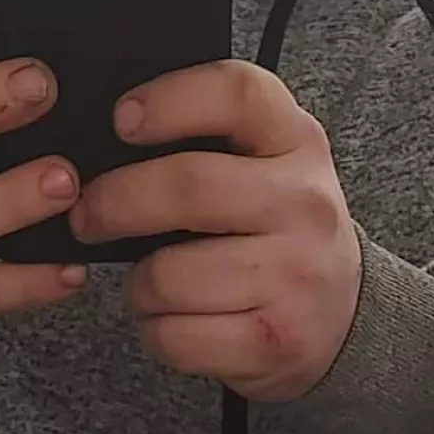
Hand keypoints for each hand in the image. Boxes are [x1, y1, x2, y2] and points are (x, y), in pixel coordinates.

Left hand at [69, 60, 360, 401]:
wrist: (345, 310)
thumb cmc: (280, 220)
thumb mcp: (267, 156)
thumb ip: (208, 133)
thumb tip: (113, 132)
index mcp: (296, 138)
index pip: (237, 92)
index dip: (170, 99)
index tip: (122, 119)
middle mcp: (303, 200)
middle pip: (188, 186)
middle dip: (115, 202)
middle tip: (88, 212)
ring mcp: (295, 274)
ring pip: (169, 274)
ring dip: (138, 282)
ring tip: (152, 277)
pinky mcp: (277, 341)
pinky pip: (175, 336)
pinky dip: (156, 329)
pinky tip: (175, 316)